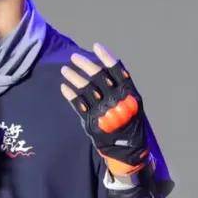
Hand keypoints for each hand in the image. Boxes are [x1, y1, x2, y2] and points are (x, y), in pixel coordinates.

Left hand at [59, 42, 148, 175]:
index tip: (96, 46)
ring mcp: (104, 112)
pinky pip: (78, 105)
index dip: (106, 57)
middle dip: (85, 64)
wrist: (130, 151)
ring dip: (74, 77)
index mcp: (129, 94)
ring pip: (86, 89)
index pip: (118, 71)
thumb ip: (121, 88)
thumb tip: (104, 68)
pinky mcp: (93, 123)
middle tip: (74, 57)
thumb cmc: (131, 124)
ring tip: (64, 69)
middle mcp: (117, 101)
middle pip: (99, 77)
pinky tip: (64, 87)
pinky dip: (70, 95)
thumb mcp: (133, 104)